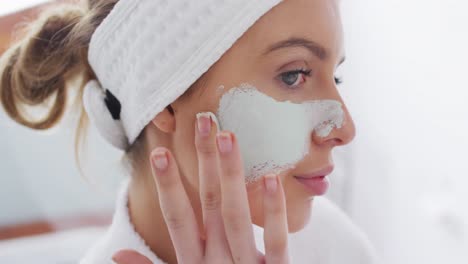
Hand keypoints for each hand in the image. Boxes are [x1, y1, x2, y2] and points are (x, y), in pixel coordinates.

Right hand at [113, 113, 289, 263]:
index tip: (161, 151)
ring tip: (228, 136)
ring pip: (234, 214)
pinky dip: (271, 211)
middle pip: (207, 204)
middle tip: (203, 121)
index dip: (168, 185)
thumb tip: (115, 254)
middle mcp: (215, 260)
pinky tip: (271, 179)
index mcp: (192, 263)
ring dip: (230, 175)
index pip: (176, 218)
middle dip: (203, 162)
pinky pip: (274, 241)